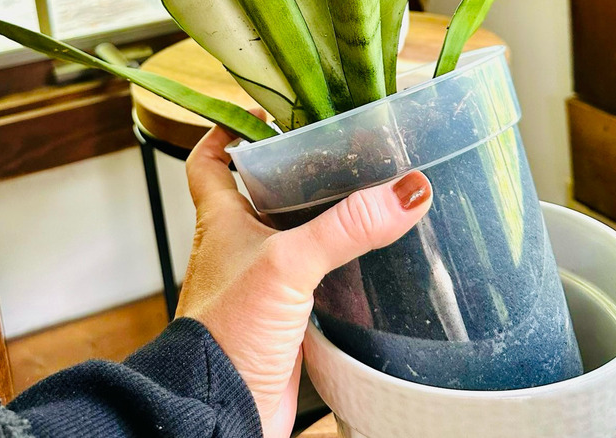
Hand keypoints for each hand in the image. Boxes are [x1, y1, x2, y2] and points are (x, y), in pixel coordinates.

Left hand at [176, 111, 432, 437]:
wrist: (222, 404)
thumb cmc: (226, 332)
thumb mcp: (287, 264)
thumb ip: (346, 227)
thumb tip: (405, 192)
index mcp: (222, 220)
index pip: (210, 161)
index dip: (229, 130)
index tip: (264, 110)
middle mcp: (238, 245)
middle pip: (259, 192)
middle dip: (292, 169)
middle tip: (335, 148)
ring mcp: (261, 281)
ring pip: (289, 235)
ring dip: (318, 218)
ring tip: (362, 194)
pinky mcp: (284, 314)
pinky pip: (311, 277)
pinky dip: (334, 265)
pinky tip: (365, 260)